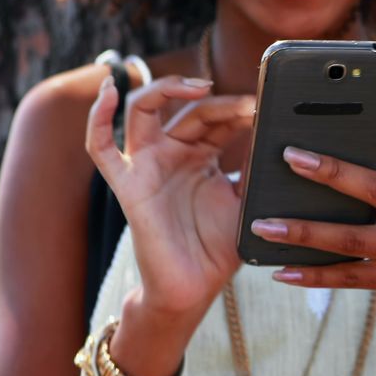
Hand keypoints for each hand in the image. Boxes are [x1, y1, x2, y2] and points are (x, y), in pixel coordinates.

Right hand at [86, 75, 254, 319]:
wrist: (195, 287)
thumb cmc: (218, 247)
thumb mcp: (247, 200)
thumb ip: (255, 168)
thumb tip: (276, 134)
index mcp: (201, 155)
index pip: (218, 118)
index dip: (240, 108)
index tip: (267, 106)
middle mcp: (172, 154)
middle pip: (191, 111)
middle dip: (222, 103)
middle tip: (251, 104)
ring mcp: (146, 165)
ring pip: (143, 110)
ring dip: (168, 89)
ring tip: (199, 88)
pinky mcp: (126, 184)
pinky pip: (100, 147)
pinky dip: (98, 116)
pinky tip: (109, 92)